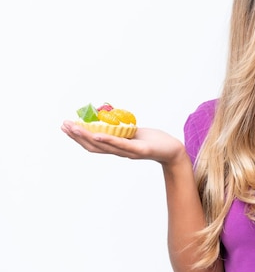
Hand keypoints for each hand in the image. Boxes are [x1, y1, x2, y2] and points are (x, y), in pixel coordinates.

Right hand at [60, 120, 186, 164]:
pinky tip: (99, 134)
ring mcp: (129, 152)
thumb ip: (123, 130)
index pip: (94, 144)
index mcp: (118, 148)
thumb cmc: (155, 141)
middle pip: (94, 146)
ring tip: (75, 127)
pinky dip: (109, 140)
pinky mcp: (141, 151)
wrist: (174, 151)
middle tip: (64, 125)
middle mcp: (120, 152)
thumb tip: (110, 118)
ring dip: (88, 136)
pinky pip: (122, 145)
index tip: (66, 126)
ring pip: (105, 146)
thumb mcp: (135, 133)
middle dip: (77, 135)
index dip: (78, 137)